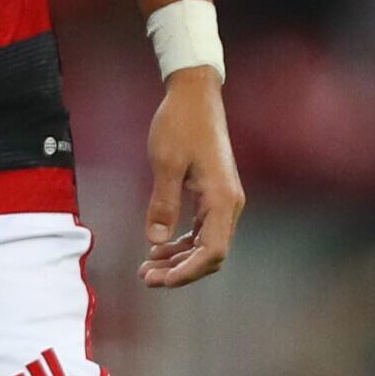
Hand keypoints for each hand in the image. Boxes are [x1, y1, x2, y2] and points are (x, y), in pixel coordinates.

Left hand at [140, 68, 243, 287]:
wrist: (195, 95)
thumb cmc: (180, 124)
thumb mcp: (165, 163)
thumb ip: (163, 202)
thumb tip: (156, 239)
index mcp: (222, 199)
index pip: (212, 252)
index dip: (187, 272)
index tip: (160, 280)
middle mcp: (228, 204)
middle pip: (211, 254)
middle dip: (180, 270)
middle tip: (146, 278)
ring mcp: (223, 200)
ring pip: (206, 243)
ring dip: (179, 258)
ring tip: (147, 268)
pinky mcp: (214, 194)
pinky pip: (202, 229)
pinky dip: (182, 242)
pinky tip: (159, 246)